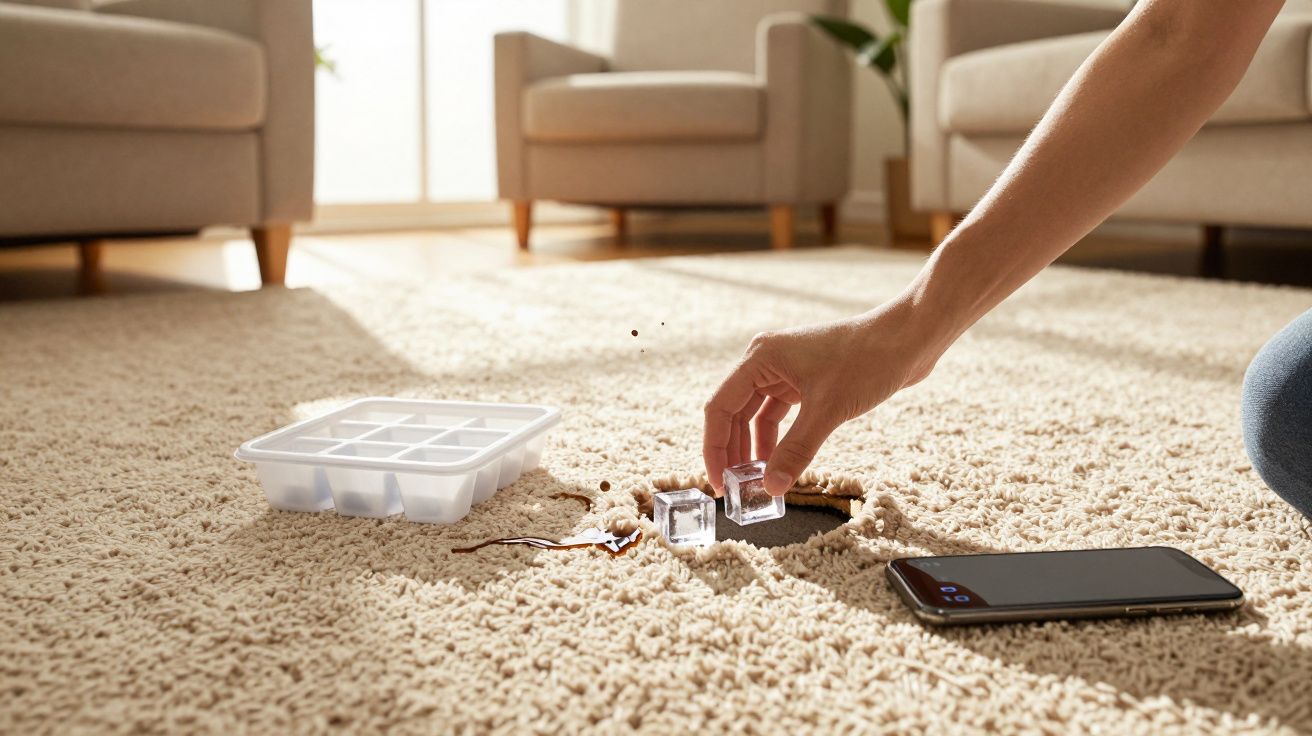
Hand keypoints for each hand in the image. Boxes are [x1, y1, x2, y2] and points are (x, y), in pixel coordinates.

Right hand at [703, 301, 940, 496]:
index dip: (715, 448)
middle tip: (735, 488)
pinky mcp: (805, 380)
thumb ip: (796, 450)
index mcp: (761, 357)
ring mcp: (786, 370)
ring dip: (754, 447)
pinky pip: (778, 415)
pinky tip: (779, 462)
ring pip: (756, 416)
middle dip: (733, 451)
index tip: (717, 482)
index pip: (720, 408)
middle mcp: (767, 361)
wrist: (909, 338)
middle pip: (734, 413)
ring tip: (757, 481)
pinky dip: (777, 439)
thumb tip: (771, 487)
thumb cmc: (868, 360)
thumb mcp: (828, 410)